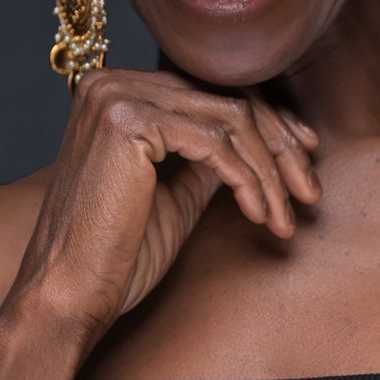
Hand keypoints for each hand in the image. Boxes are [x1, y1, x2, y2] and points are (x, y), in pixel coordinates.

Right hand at [0, 68, 322, 360]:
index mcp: (117, 94)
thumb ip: (208, 160)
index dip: (269, 123)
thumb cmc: (115, 258)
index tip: (306, 156)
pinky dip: (249, 180)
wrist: (67, 297)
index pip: (212, 92)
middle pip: (228, 98)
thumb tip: (257, 142)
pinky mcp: (127, 122)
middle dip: (281, 147)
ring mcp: (116, 97)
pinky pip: (216, 143)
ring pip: (231, 119)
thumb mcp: (175, 196)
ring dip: (271, 171)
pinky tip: (260, 216)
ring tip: (288, 217)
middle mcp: (112, 83)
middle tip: (311, 192)